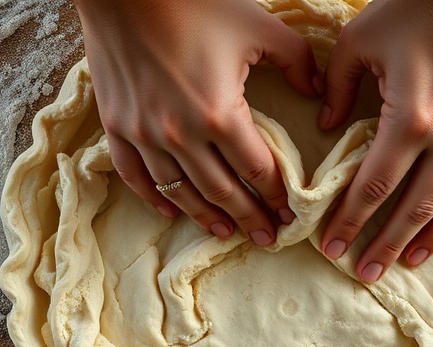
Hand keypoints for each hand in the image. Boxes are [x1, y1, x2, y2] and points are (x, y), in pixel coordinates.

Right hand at [75, 0, 320, 245]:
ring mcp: (143, 134)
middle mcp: (181, 135)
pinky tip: (173, 212)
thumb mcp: (258, 26)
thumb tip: (315, 92)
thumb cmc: (194, 2)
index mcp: (220, 114)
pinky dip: (155, 198)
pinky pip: (136, 176)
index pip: (257, 171)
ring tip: (227, 232)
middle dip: (250, 219)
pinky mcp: (116, 126)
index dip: (277, 197)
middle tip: (267, 238)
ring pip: (181, 192)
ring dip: (207, 216)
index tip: (290, 215)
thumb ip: (297, 61)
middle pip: (223, 192)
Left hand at [318, 0, 432, 280]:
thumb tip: (325, 126)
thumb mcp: (359, 40)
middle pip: (413, 209)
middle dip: (385, 246)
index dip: (349, 222)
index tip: (331, 247)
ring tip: (408, 262)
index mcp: (409, 119)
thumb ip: (335, 87)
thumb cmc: (419, 5)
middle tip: (365, 274)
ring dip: (429, 239)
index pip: (373, 189)